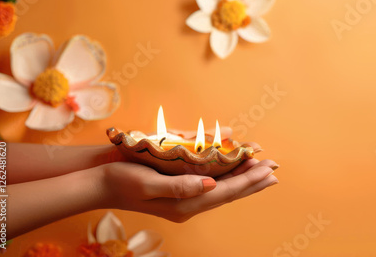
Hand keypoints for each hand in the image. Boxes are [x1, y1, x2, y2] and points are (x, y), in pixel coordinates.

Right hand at [99, 158, 278, 221]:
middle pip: (229, 193)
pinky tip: (233, 172)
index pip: (225, 192)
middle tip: (274, 170)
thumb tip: (211, 185)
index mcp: (184, 205)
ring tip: (261, 172)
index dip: (248, 180)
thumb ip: (180, 187)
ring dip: (242, 180)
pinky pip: (210, 187)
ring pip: (222, 190)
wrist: (101, 183)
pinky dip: (226, 179)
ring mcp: (184, 200)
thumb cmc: (122, 180)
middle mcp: (188, 205)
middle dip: (252, 181)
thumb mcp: (148, 183)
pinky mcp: (179, 192)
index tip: (267, 170)